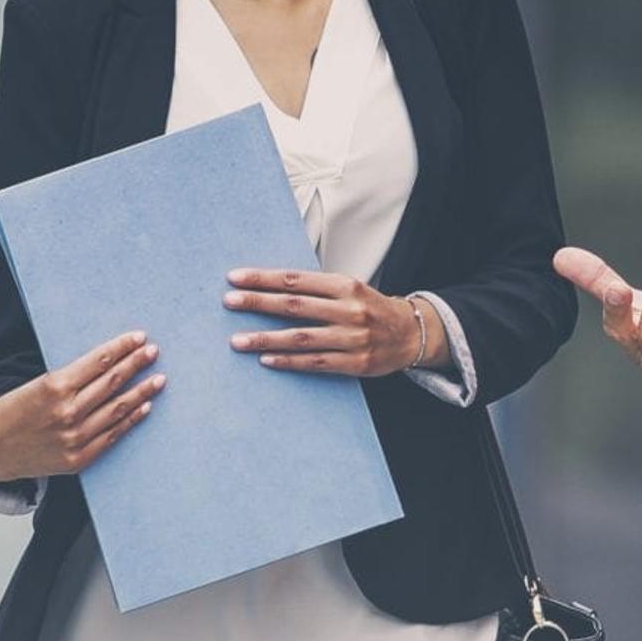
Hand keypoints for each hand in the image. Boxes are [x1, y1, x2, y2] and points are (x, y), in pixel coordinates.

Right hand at [0, 333, 164, 485]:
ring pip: (117, 409)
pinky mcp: (77, 458)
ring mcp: (74, 437)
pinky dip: (130, 420)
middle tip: (154, 352)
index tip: (139, 338)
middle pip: (112, 382)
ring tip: (158, 379)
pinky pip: (112, 435)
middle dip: (136, 364)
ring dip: (141, 392)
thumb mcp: (34, 386)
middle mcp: (67, 411)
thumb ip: (68, 378)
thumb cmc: (10, 413)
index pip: (98, 361)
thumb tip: (104, 364)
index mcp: (54, 387)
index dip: (122, 347)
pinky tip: (144, 407)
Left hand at [224, 270, 446, 377]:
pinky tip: (265, 360)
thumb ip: (315, 288)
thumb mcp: (349, 289)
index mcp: (345, 285)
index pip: (296, 279)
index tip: (235, 277)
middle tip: (228, 301)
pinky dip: (288, 361)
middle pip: (294, 305)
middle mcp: (349, 309)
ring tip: (237, 341)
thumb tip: (270, 285)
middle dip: (258, 302)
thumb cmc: (371, 308)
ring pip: (300, 337)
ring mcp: (352, 337)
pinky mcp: (355, 363)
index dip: (264, 278)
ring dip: (266, 339)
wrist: (412, 333)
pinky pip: (315, 362)